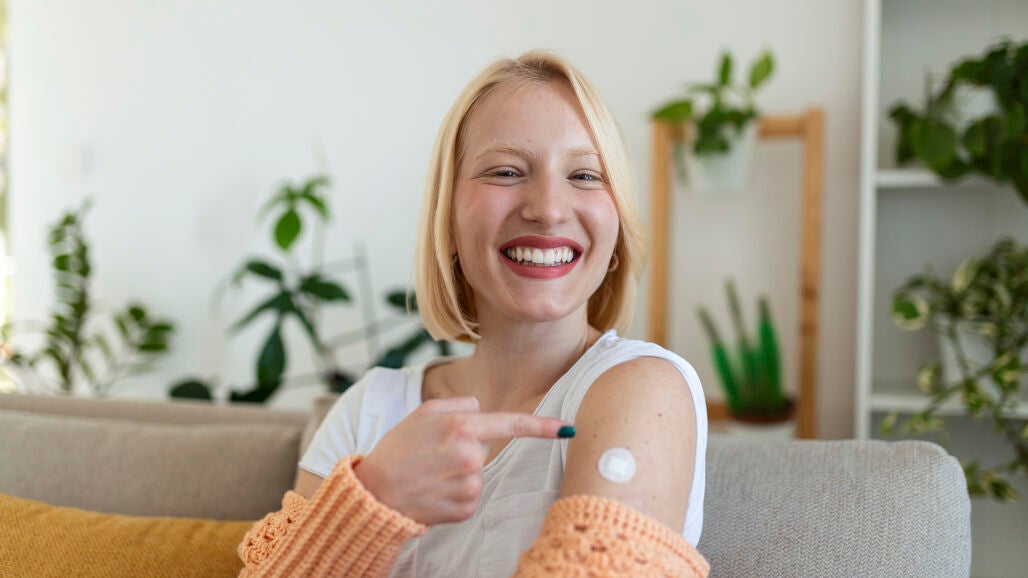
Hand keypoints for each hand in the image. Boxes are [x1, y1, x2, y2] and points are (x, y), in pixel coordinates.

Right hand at [352, 396, 568, 524]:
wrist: (375, 494)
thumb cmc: (397, 450)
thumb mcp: (422, 412)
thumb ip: (459, 405)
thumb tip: (484, 411)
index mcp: (460, 427)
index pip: (510, 423)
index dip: (542, 427)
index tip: (568, 429)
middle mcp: (470, 456)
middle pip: (485, 444)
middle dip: (465, 446)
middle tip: (431, 453)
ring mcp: (470, 485)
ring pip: (477, 470)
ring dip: (459, 470)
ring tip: (430, 473)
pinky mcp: (466, 508)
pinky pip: (471, 493)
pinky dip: (455, 492)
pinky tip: (434, 490)